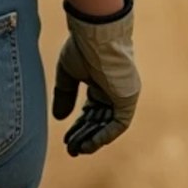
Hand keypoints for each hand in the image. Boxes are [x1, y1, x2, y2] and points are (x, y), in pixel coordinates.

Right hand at [52, 0, 139, 155]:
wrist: (96, 36)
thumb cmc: (82, 49)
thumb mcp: (68, 75)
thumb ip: (65, 96)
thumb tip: (59, 119)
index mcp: (100, 84)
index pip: (91, 112)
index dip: (79, 127)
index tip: (66, 139)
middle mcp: (113, 92)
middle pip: (98, 121)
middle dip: (84, 137)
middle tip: (71, 150)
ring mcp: (122, 96)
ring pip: (107, 125)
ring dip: (93, 139)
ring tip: (77, 150)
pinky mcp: (128, 99)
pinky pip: (119, 124)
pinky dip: (105, 135)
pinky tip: (90, 144)